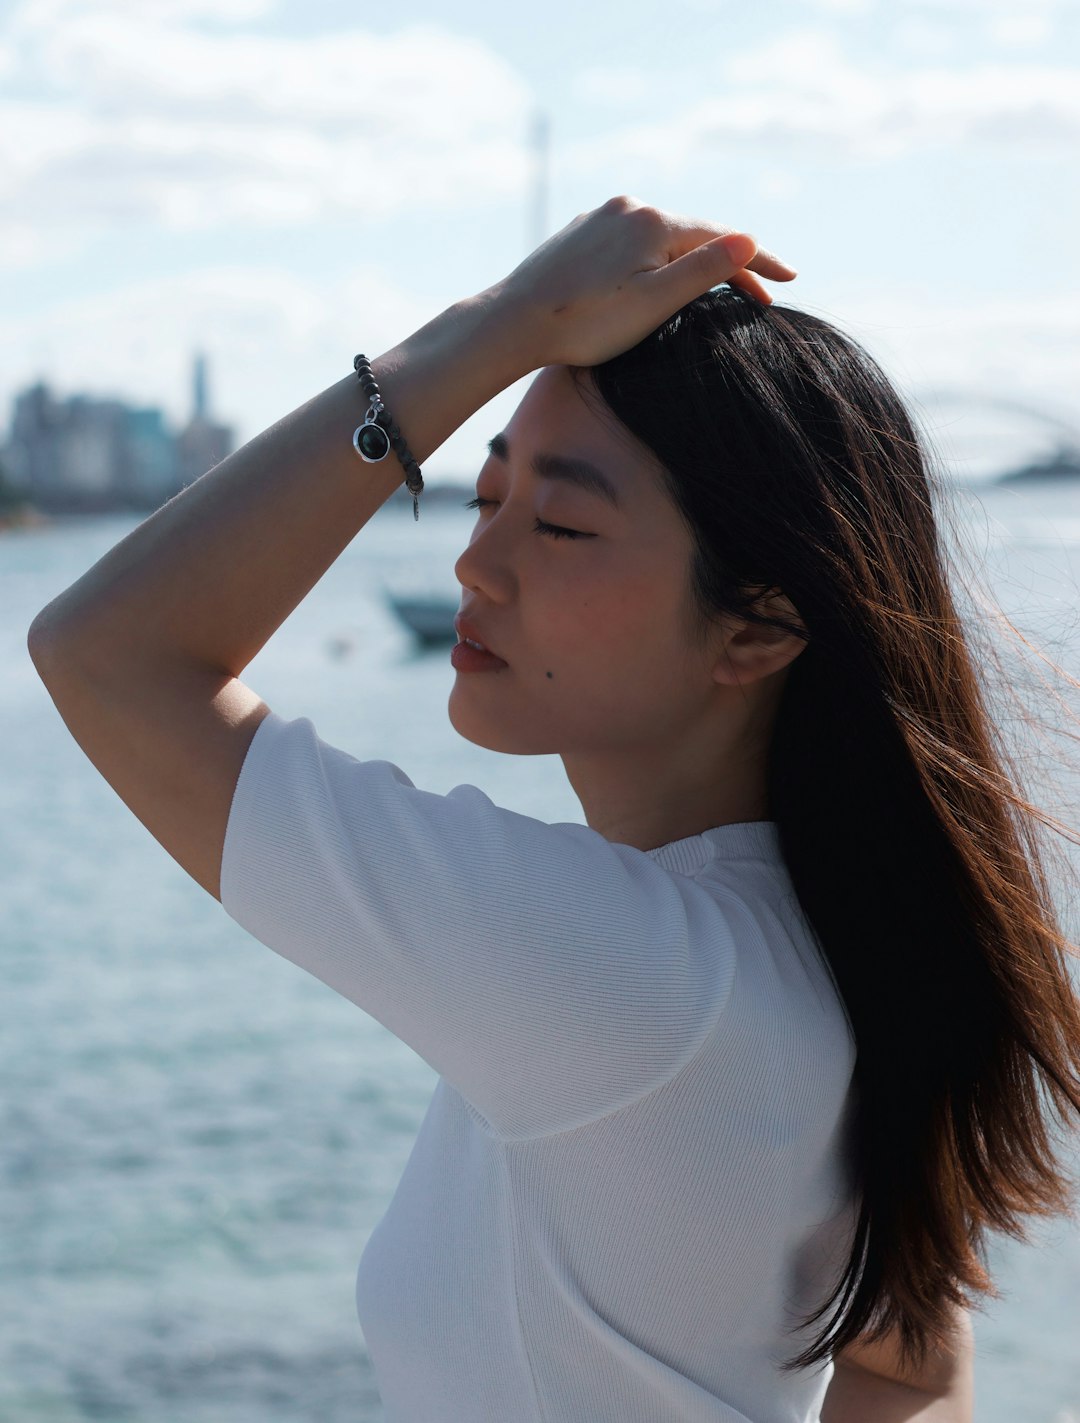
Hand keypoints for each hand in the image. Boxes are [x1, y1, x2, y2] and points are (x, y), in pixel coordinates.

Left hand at [487, 193, 797, 370]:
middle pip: (693, 235)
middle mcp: (629, 207)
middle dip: (728, 263)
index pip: (723, 239)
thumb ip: (705, 270)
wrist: (513, 322)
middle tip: (761, 294)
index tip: (790, 279)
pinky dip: (657, 260)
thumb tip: (750, 239)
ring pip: (662, 238)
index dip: (759, 261)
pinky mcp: (579, 234)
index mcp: (654, 220)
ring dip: (692, 261)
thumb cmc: (586, 323)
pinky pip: (632, 243)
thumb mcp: (656, 302)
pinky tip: (659, 276)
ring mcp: (600, 218)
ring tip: (717, 288)